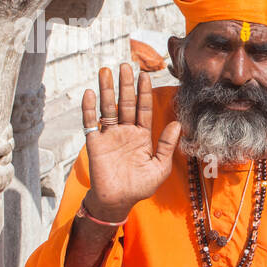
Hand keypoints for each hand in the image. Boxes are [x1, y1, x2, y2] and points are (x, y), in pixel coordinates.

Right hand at [81, 63, 180, 221]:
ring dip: (107, 90)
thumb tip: (177, 124)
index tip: (145, 75)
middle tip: (125, 65)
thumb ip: (166, 145)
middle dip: (126, 85)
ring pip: (108, 107)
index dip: (144, 92)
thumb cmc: (140, 186)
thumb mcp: (160, 166)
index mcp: (142, 136)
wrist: (118, 201)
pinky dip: (89, 108)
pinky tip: (89, 93)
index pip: (143, 109)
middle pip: (125, 103)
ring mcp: (109, 135)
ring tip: (105, 71)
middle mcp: (125, 132)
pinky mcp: (95, 142)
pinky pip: (91, 122)